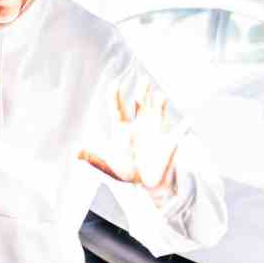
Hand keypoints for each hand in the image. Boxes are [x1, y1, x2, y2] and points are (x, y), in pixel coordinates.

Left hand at [78, 82, 186, 204]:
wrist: (147, 182)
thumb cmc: (127, 171)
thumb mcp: (108, 166)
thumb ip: (93, 158)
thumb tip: (75, 152)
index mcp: (123, 128)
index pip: (118, 108)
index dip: (116, 96)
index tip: (115, 83)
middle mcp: (140, 124)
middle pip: (140, 103)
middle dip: (142, 92)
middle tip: (143, 80)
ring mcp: (155, 130)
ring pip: (158, 112)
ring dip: (159, 104)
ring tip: (159, 97)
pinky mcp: (168, 142)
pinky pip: (179, 133)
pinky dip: (184, 128)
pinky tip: (188, 121)